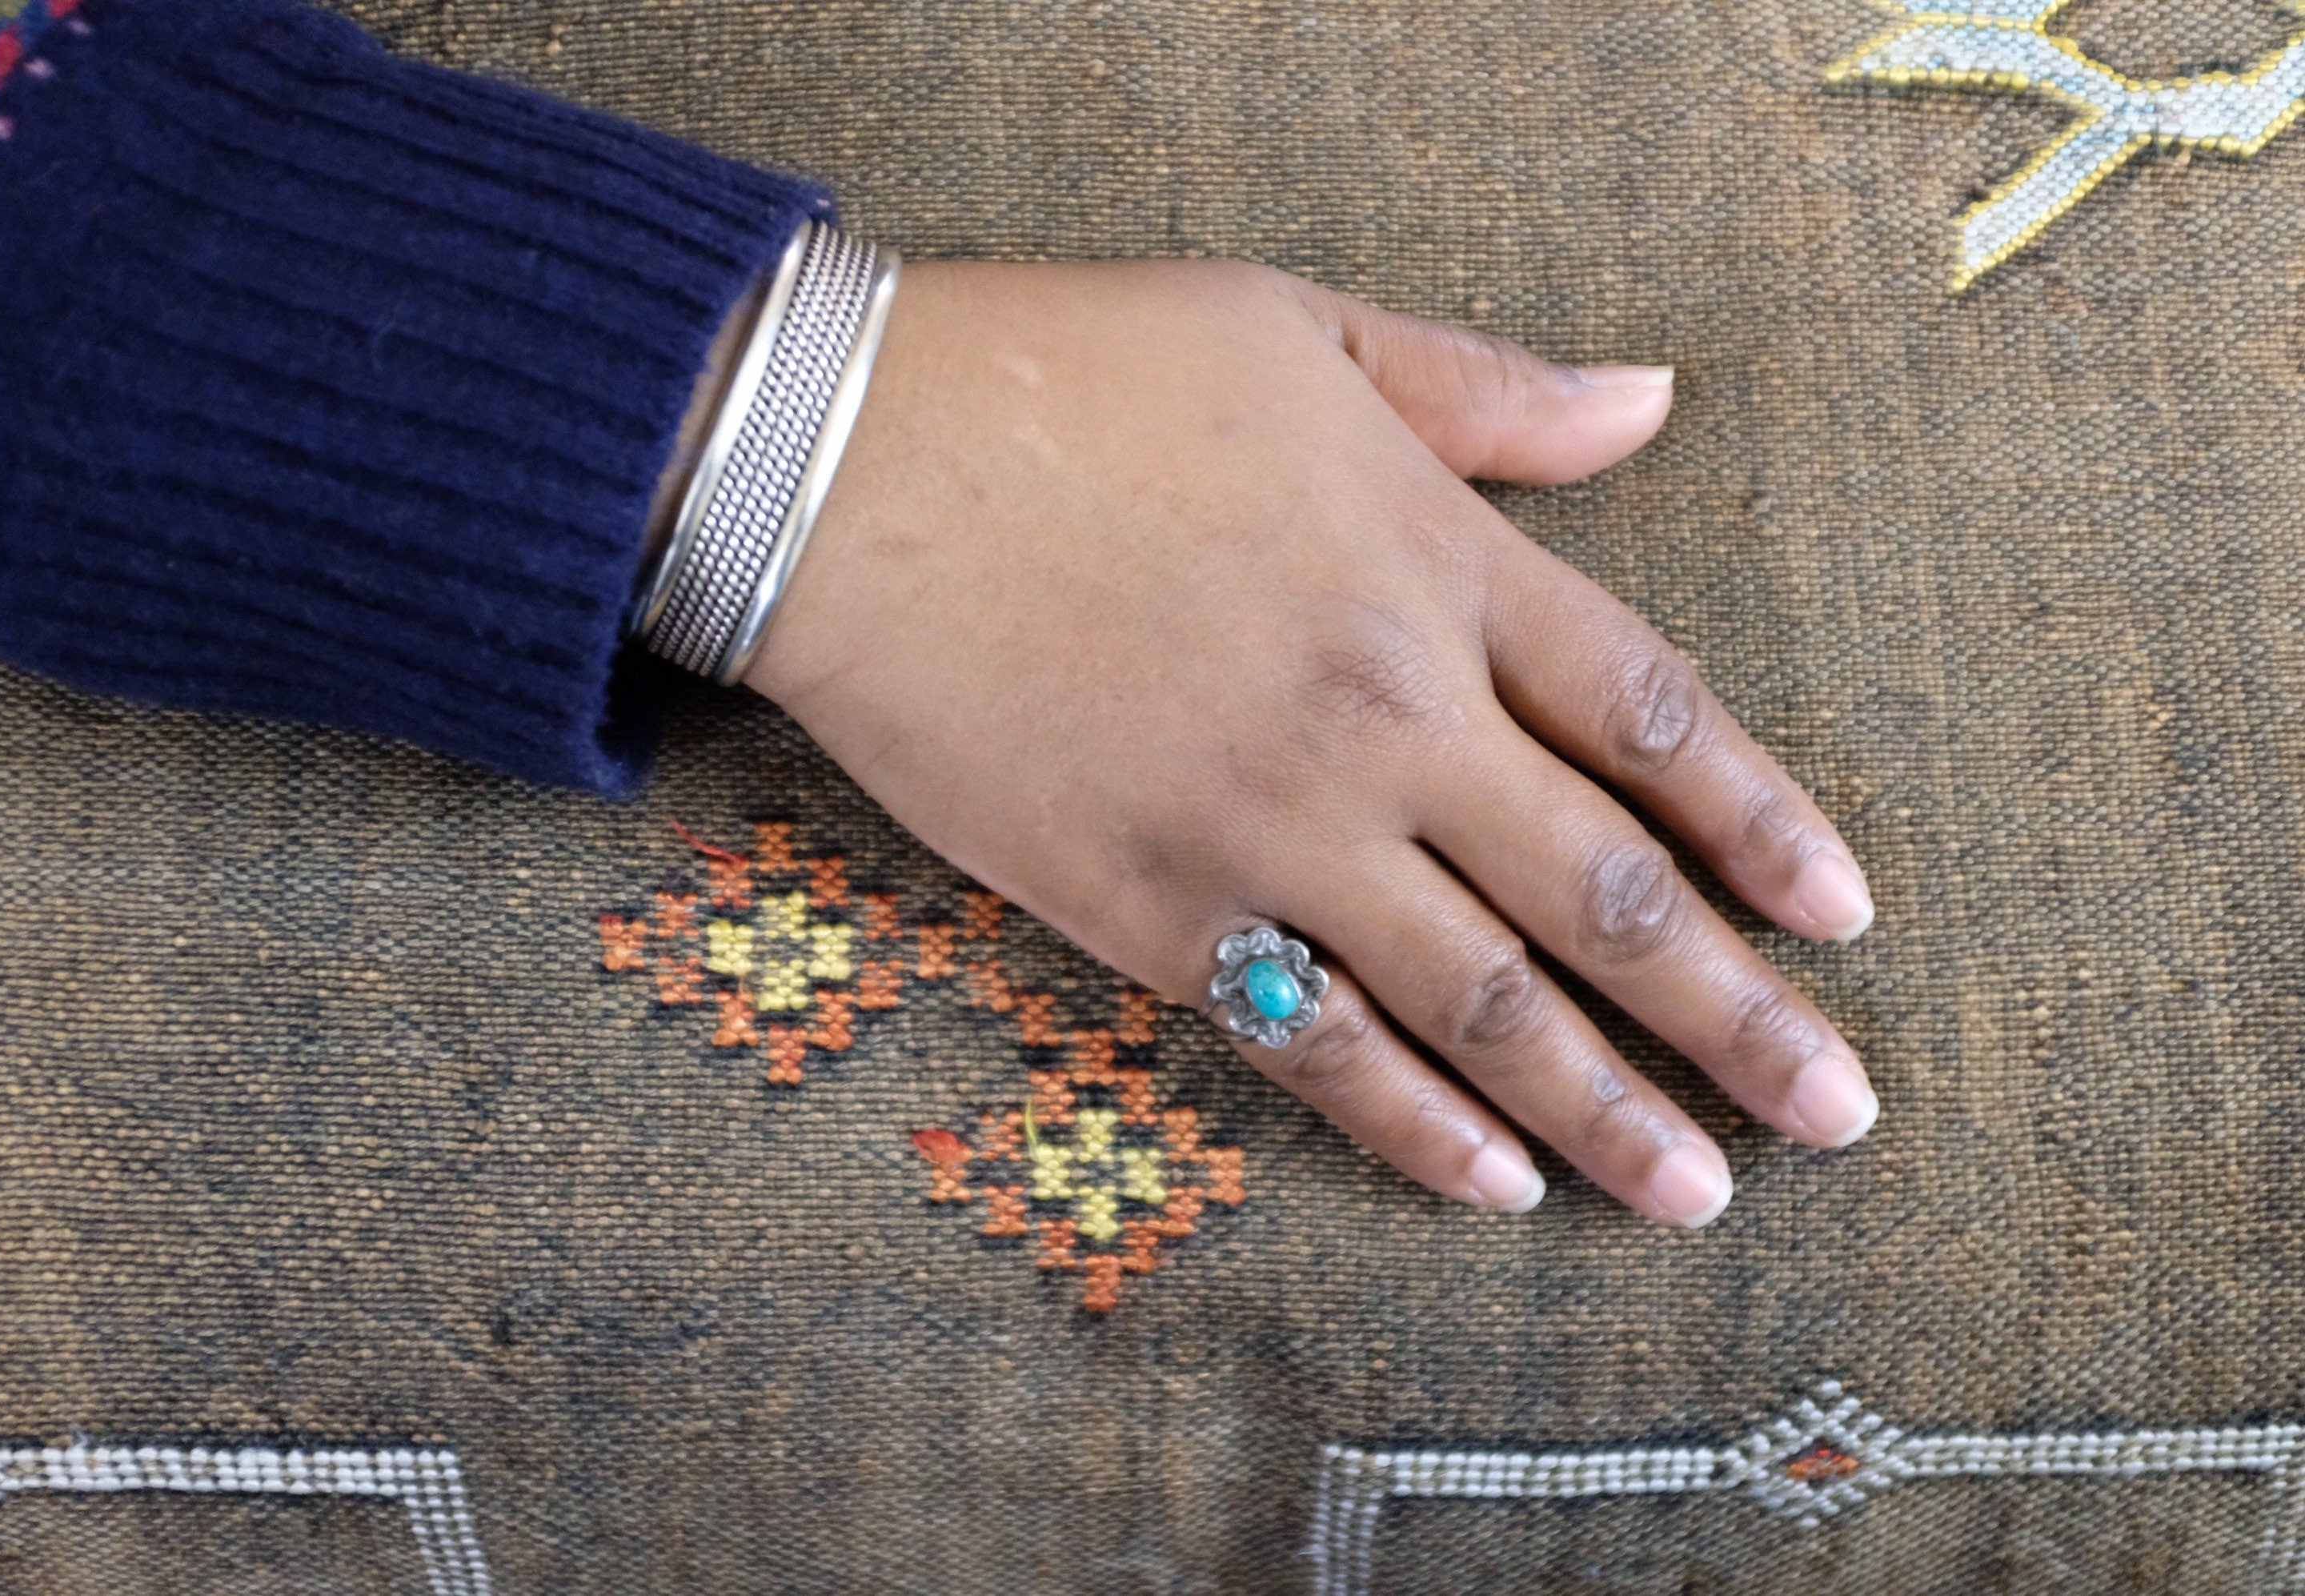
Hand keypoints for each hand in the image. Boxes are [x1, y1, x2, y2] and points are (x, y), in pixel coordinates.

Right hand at [748, 260, 1876, 1225]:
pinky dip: (1416, 1128)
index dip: (1767, 830)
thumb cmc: (1068, 375)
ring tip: (1699, 1194)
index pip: (1660, 723)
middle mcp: (1391, 715)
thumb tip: (1652, 402)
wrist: (841, 465)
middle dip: (1740, 1021)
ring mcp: (1275, 828)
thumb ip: (1486, 392)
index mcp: (1440, 565)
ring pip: (1487, 1004)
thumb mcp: (1300, 328)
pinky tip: (1495, 1189)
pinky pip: (1317, 1048)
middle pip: (1611, 897)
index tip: (1843, 920)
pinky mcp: (1154, 911)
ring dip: (1608, 1113)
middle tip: (1836, 1117)